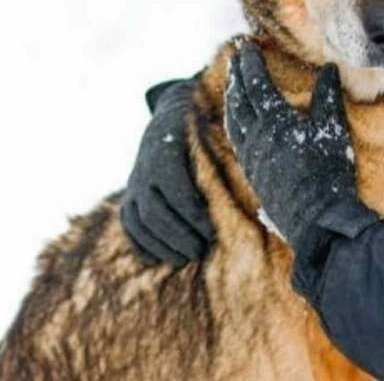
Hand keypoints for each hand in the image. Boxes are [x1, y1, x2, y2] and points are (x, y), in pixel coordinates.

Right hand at [120, 77, 215, 264]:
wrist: (166, 124)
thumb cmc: (201, 137)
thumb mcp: (212, 139)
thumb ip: (226, 160)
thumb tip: (256, 186)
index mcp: (166, 154)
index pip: (177, 192)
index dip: (193, 216)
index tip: (211, 232)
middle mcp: (145, 172)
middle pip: (155, 212)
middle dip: (177, 235)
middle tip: (199, 251)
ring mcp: (134, 186)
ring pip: (139, 222)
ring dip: (161, 245)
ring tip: (184, 258)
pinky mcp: (128, 198)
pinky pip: (129, 226)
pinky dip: (142, 245)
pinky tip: (160, 258)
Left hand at [225, 40, 360, 250]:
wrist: (316, 220)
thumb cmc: (329, 173)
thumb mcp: (334, 130)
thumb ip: (328, 96)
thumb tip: (330, 68)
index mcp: (275, 121)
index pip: (256, 83)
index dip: (250, 62)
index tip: (246, 44)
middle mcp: (256, 137)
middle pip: (238, 99)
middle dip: (236, 75)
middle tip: (234, 57)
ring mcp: (251, 157)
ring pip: (232, 120)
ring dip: (231, 98)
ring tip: (232, 84)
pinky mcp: (253, 174)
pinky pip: (236, 140)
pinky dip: (234, 122)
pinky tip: (238, 122)